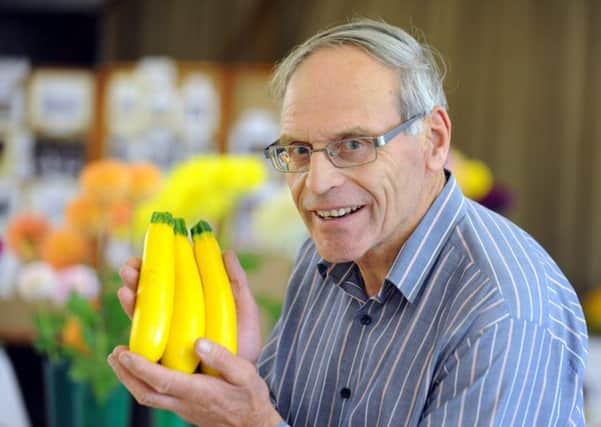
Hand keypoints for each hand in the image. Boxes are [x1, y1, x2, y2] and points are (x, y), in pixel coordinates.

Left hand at [108, 339, 282, 426]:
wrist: (253, 426)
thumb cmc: (250, 397)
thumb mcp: (245, 374)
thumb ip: (223, 358)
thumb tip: (198, 342)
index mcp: (198, 392)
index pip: (162, 380)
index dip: (140, 367)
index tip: (124, 353)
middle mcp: (185, 403)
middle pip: (145, 392)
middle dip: (126, 374)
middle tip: (113, 354)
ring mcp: (182, 408)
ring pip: (148, 397)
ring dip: (130, 379)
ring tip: (120, 360)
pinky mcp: (184, 408)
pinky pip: (156, 397)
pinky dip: (143, 383)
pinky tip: (143, 370)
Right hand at [117, 250, 262, 362]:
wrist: (245, 377)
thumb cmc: (244, 341)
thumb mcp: (243, 308)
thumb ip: (235, 282)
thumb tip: (226, 253)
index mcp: (192, 302)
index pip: (170, 279)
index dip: (158, 264)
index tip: (150, 251)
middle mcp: (175, 318)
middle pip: (150, 294)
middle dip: (136, 278)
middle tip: (130, 267)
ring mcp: (166, 338)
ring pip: (142, 315)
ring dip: (130, 300)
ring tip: (125, 288)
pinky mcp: (162, 359)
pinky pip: (143, 344)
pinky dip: (133, 332)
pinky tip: (128, 319)